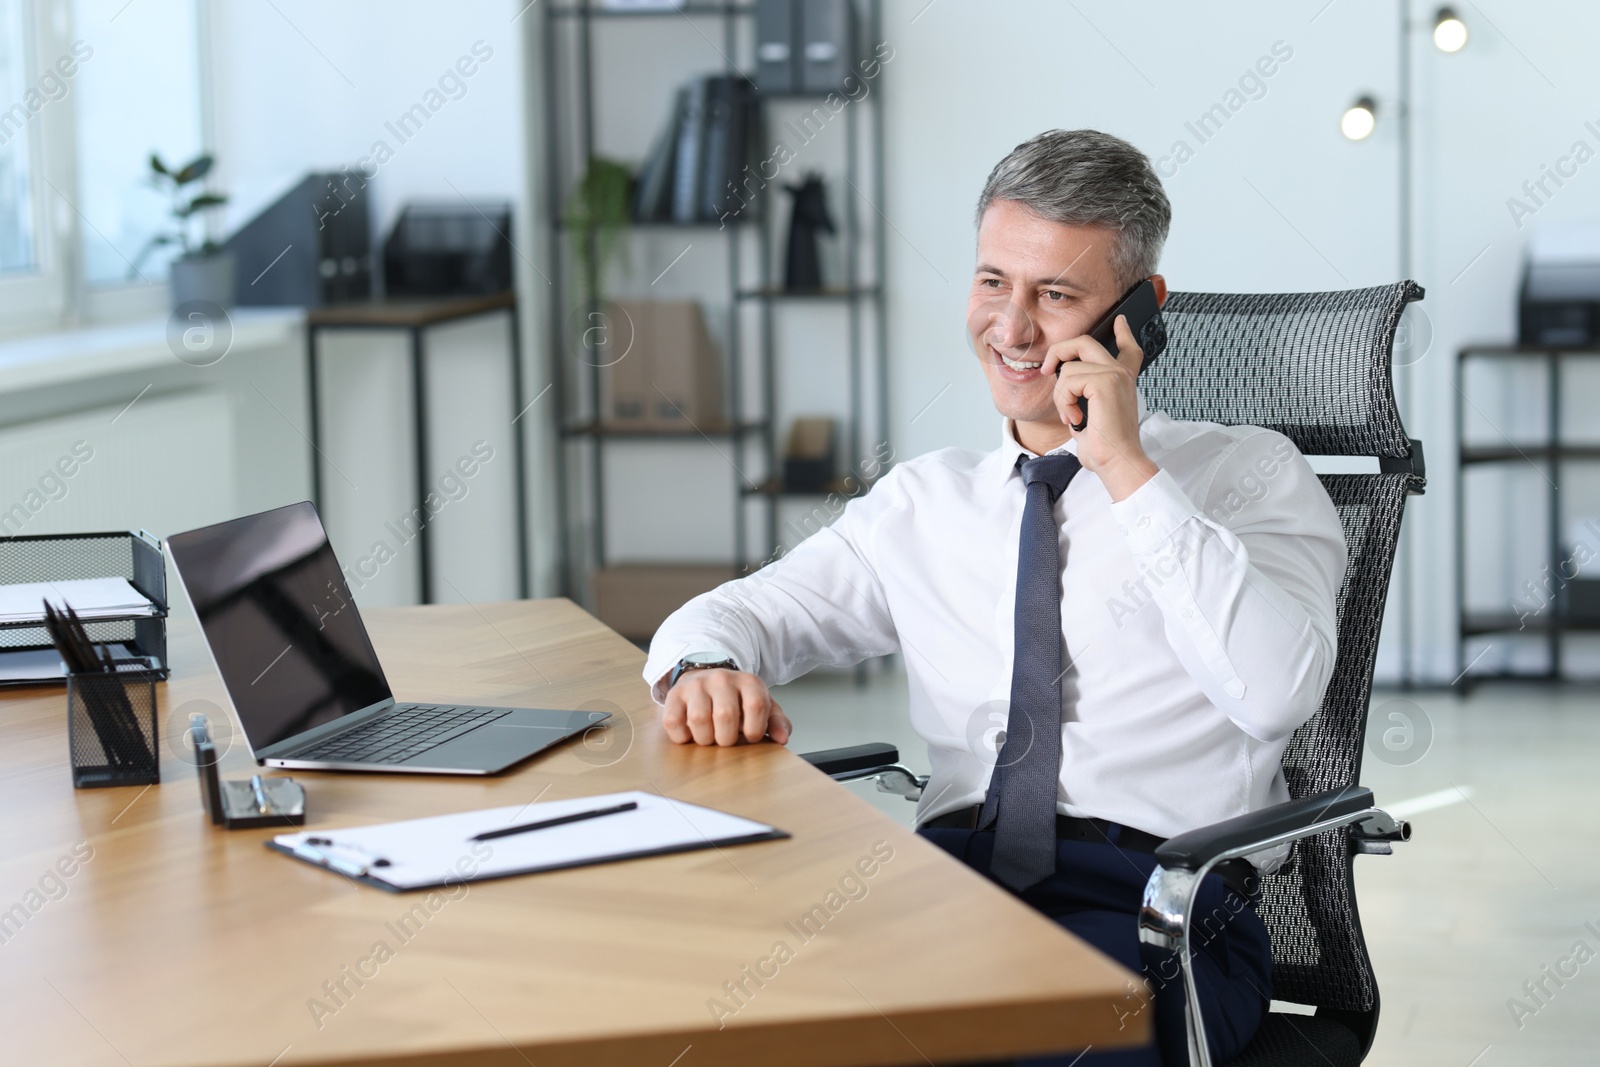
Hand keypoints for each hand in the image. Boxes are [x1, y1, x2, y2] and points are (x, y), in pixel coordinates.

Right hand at [661, 668, 791, 746]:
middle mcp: (722, 679)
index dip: (755, 730)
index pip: (756, 705)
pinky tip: (691, 734)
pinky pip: (673, 722)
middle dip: (727, 739)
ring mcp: (696, 685)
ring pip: (698, 719)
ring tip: (709, 737)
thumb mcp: (761, 706)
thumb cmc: (737, 700)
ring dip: (705, 739)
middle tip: (726, 739)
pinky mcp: (675, 695)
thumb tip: (782, 739)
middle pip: (726, 715)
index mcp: (748, 681)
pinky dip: (682, 737)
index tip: (750, 736)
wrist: (706, 678)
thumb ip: (776, 722)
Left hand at [1040, 313, 1158, 500]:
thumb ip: (1084, 395)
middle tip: (1046, 370)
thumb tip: (1064, 384)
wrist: (1117, 460)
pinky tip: (1076, 417)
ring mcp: (1115, 374)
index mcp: (1122, 380)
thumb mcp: (1092, 415)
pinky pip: (1068, 381)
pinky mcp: (1105, 381)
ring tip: (1073, 416)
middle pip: (1084, 342)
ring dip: (1060, 396)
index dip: (1123, 332)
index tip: (1119, 321)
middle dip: (1058, 351)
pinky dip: (1064, 402)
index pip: (1128, 348)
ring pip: (1068, 369)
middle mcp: (1122, 373)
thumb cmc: (1105, 445)